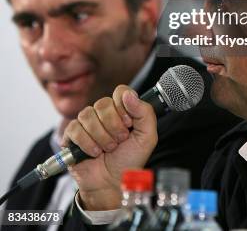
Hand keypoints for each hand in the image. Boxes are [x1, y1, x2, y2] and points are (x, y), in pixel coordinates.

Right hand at [62, 85, 157, 209]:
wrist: (112, 183)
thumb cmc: (129, 160)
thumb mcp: (147, 137)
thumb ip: (145, 113)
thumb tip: (129, 94)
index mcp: (121, 110)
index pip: (120, 91)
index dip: (123, 107)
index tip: (129, 124)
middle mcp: (103, 114)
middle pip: (103, 103)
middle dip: (113, 126)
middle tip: (119, 141)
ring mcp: (87, 123)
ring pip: (88, 114)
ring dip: (101, 136)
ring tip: (107, 149)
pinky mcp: (72, 135)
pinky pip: (75, 128)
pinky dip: (87, 143)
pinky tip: (94, 152)